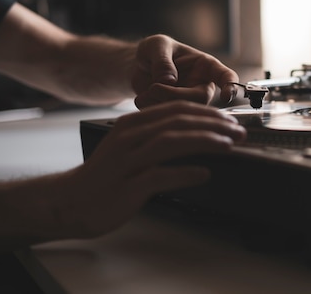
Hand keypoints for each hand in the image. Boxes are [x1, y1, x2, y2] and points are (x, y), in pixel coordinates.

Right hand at [53, 101, 245, 237]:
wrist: (71, 202)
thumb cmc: (107, 176)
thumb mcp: (130, 147)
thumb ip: (157, 137)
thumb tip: (197, 134)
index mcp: (133, 124)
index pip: (176, 109)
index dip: (208, 113)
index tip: (230, 120)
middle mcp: (130, 137)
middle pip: (178, 121)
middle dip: (214, 124)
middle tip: (239, 132)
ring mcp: (127, 161)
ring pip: (171, 141)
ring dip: (205, 141)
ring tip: (228, 145)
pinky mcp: (126, 186)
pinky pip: (159, 175)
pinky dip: (184, 173)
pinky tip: (204, 174)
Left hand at [131, 34, 238, 108]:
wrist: (138, 66)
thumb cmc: (155, 51)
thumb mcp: (157, 45)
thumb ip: (162, 60)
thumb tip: (169, 80)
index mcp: (205, 66)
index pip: (226, 76)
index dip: (230, 87)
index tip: (226, 96)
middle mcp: (201, 86)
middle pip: (201, 99)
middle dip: (175, 95)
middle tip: (154, 87)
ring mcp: (189, 102)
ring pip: (184, 111)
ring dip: (160, 102)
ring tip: (147, 90)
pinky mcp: (174, 113)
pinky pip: (168, 117)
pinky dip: (150, 108)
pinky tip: (143, 98)